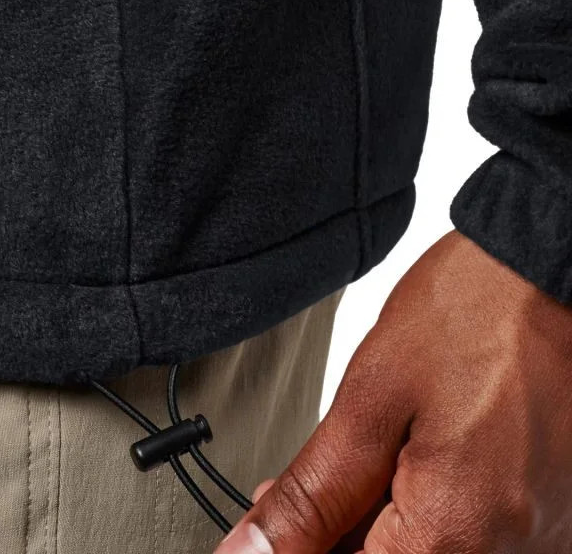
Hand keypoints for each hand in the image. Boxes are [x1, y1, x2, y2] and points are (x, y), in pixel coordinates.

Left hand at [213, 230, 571, 552]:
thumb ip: (313, 493)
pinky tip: (410, 457)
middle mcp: (514, 550)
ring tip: (367, 451)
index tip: (279, 520)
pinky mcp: (552, 511)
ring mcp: (542, 533)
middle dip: (339, 531)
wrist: (543, 271)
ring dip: (381, 517)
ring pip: (429, 546)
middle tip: (308, 480)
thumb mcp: (368, 400)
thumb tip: (255, 551)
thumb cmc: (470, 314)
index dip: (303, 547)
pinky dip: (428, 503)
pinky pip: (472, 529)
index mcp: (459, 534)